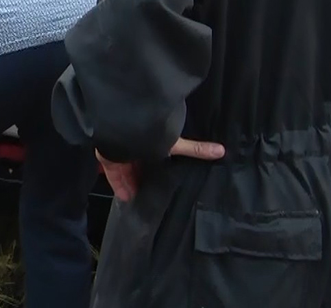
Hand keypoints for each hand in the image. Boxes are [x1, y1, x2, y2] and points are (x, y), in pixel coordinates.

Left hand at [98, 137, 224, 202]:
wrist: (123, 129)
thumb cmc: (151, 134)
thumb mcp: (175, 143)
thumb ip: (195, 149)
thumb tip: (221, 150)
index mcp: (149, 140)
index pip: (153, 154)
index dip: (157, 165)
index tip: (162, 177)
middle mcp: (134, 146)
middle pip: (138, 164)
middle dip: (142, 177)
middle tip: (150, 193)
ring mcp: (120, 153)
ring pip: (127, 172)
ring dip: (132, 185)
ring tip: (140, 200)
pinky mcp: (109, 160)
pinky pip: (115, 177)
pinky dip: (120, 187)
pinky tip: (126, 199)